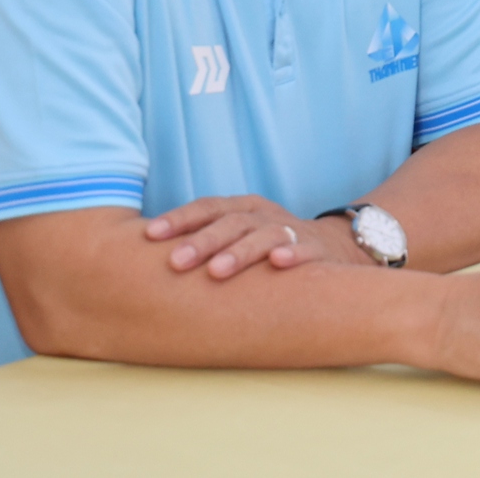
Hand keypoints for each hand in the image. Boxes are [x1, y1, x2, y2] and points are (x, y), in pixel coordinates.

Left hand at [146, 194, 366, 279]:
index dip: (180, 219)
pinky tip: (279, 263)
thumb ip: (203, 240)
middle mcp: (264, 216)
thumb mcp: (238, 235)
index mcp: (242, 209)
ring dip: (240, 251)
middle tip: (176, 261)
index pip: (208, 206)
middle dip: (203, 240)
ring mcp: (292, 230)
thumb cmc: (268, 245)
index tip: (150, 235)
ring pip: (264, 235)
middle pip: (231, 222)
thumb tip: (145, 258)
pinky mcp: (317, 250)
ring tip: (217, 271)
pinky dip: (293, 254)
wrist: (334, 247)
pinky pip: (305, 250)